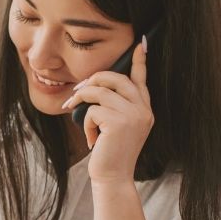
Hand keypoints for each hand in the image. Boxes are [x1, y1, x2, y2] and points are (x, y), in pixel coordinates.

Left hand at [61, 35, 153, 182]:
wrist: (113, 177)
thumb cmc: (110, 152)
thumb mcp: (117, 126)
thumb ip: (114, 106)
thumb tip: (93, 85)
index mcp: (144, 109)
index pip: (141, 79)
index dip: (140, 60)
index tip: (141, 43)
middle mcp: (143, 109)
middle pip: (115, 78)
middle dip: (93, 80)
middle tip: (77, 93)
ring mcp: (133, 115)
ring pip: (99, 91)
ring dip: (82, 101)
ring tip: (76, 114)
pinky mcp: (119, 122)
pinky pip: (92, 110)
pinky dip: (86, 123)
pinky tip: (91, 139)